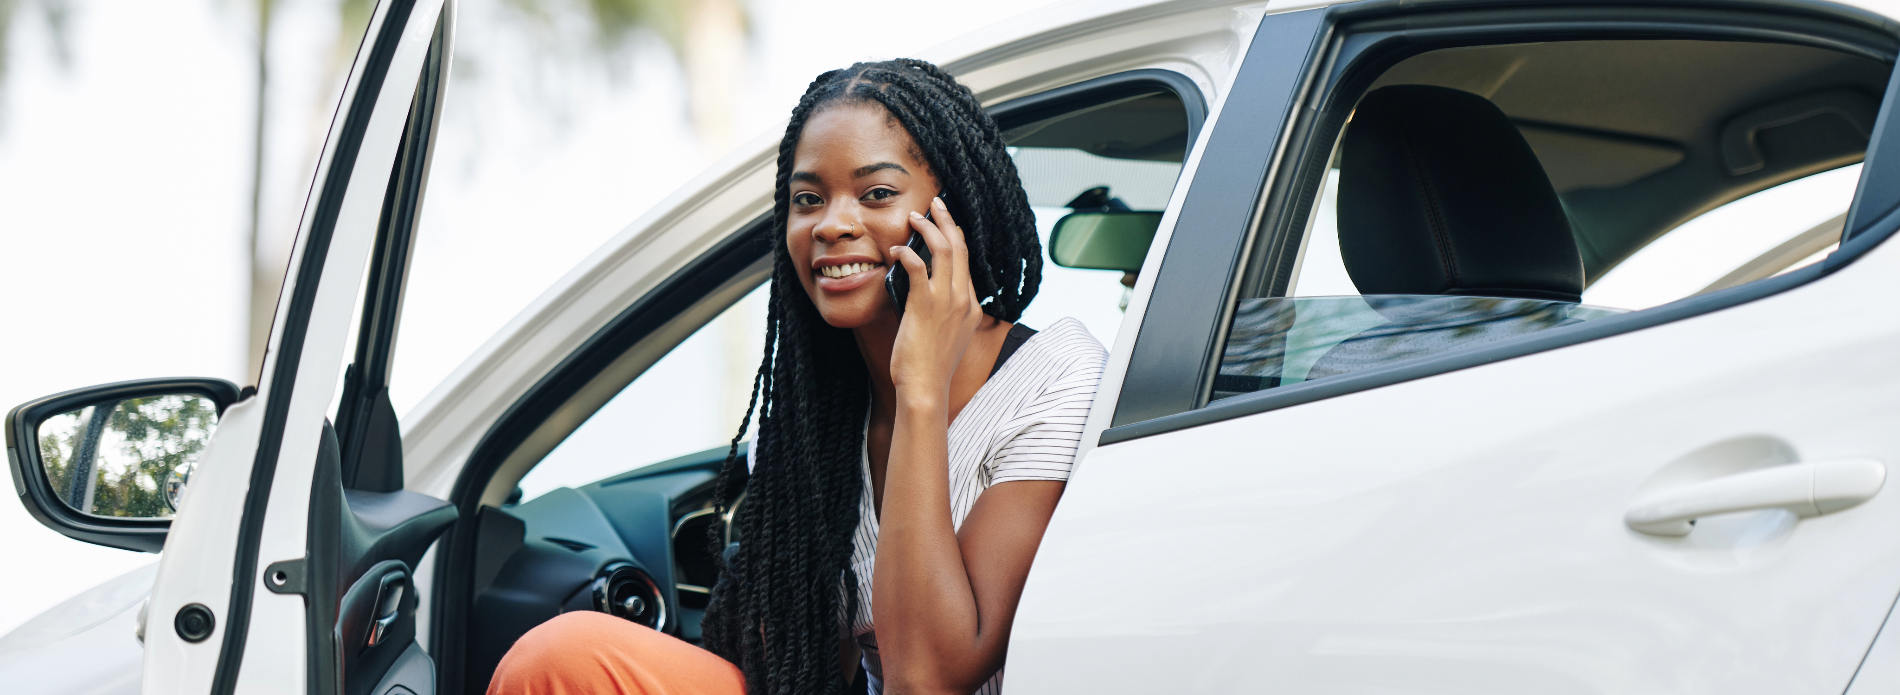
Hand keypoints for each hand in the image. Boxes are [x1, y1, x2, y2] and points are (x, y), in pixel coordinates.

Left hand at [887, 196, 982, 399]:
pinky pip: (918, 268)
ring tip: (915, 217)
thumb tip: (922, 292)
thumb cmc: (930, 367)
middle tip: (935, 204)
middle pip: (960, 247)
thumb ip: (942, 313)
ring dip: (929, 228)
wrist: (925, 388)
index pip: (966, 261)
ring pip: (944, 250)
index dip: (955, 237)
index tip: (944, 223)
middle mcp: (964, 300)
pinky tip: (895, 250)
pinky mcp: (926, 306)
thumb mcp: (946, 336)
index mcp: (972, 307)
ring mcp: (947, 302)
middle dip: (947, 220)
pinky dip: (906, 253)